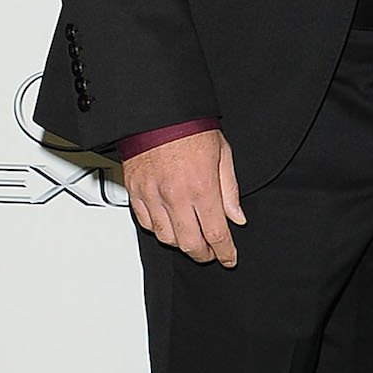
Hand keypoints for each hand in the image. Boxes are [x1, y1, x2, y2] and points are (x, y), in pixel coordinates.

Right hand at [122, 129, 245, 266]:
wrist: (158, 114)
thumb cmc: (191, 128)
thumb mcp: (223, 155)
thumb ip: (230, 191)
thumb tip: (237, 217)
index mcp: (201, 188)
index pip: (216, 233)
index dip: (224, 251)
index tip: (229, 258)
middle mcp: (174, 197)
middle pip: (189, 243)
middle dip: (204, 254)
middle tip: (213, 253)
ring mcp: (152, 197)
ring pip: (166, 238)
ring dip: (182, 244)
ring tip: (193, 240)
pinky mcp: (135, 193)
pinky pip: (146, 223)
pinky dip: (160, 230)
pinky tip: (171, 225)